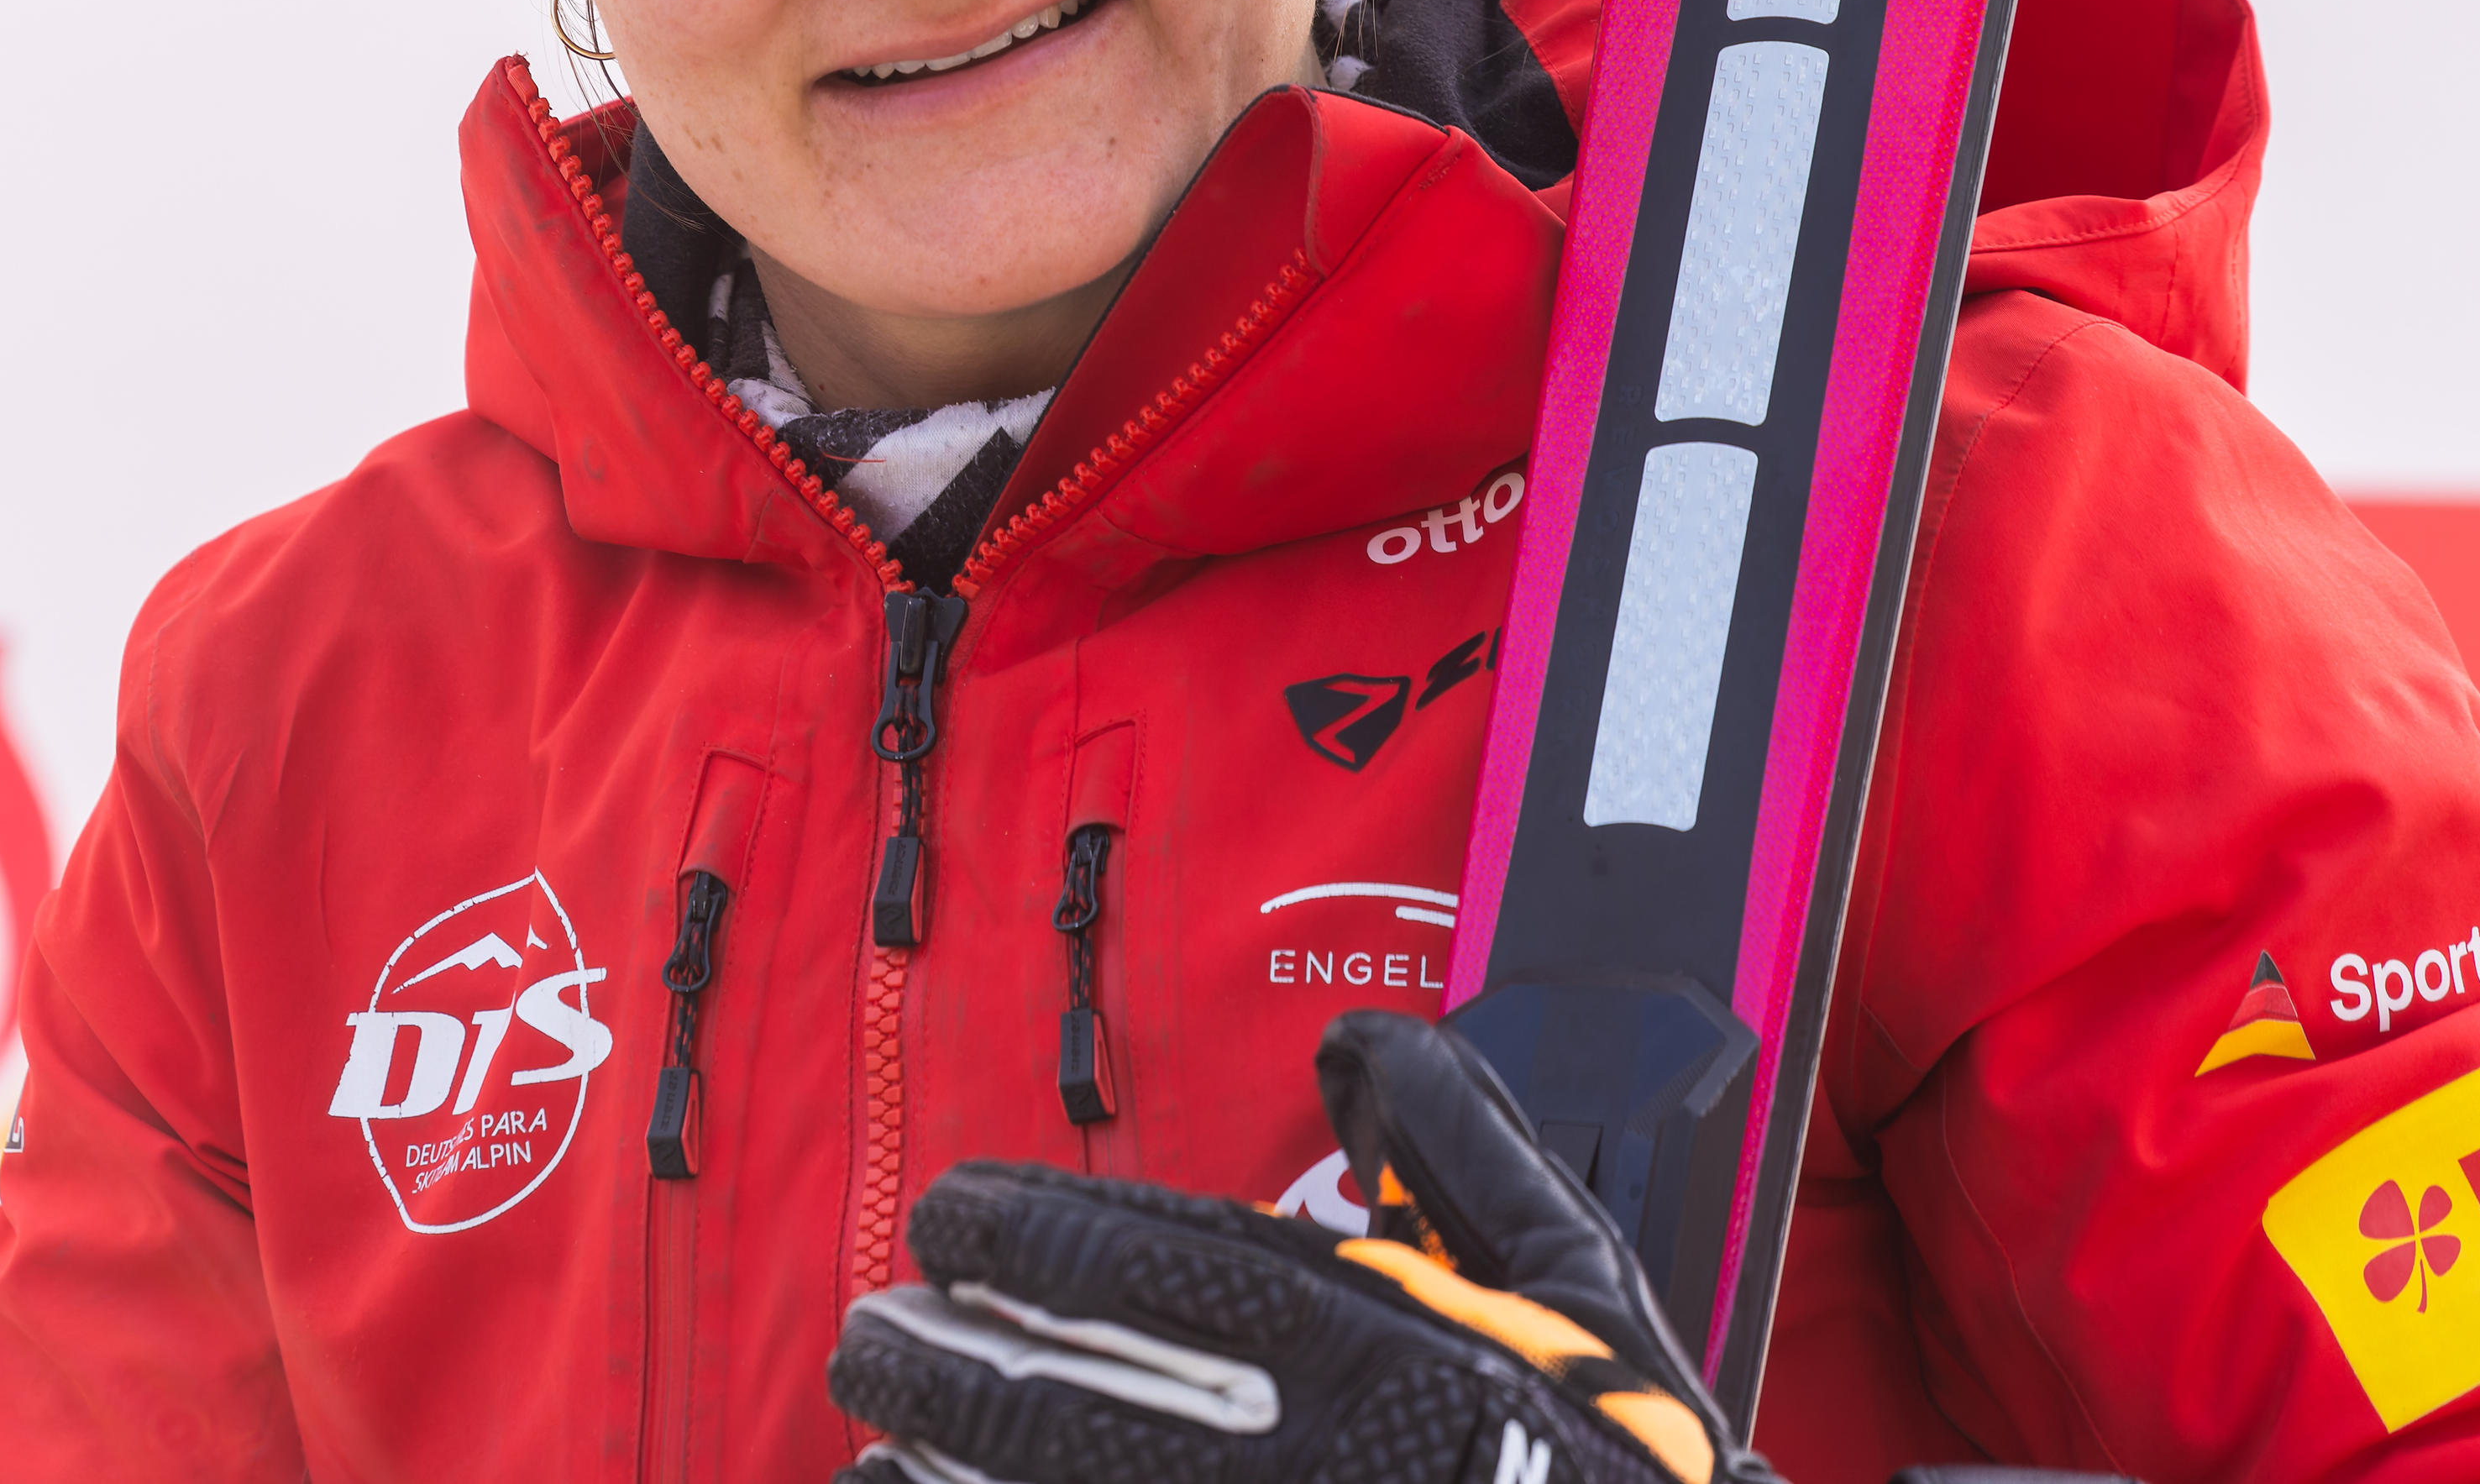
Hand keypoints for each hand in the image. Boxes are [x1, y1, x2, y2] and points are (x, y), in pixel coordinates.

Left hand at [827, 1010, 1771, 1483]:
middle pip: (1069, 1395)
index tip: (953, 1213)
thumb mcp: (1586, 1299)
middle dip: (944, 1350)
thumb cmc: (1611, 1477)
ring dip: (935, 1461)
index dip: (1032, 1231)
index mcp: (1381, 1361)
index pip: (1161, 1268)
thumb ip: (1470, 1156)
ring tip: (868, 1418)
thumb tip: (1366, 1040)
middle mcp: (1305, 1463)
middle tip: (871, 1320)